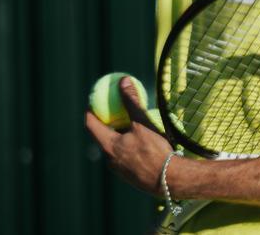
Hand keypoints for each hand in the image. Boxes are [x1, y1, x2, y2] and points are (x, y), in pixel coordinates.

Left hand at [85, 76, 174, 194]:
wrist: (169, 179)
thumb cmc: (155, 150)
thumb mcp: (142, 122)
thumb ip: (131, 101)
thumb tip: (124, 81)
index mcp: (108, 146)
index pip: (91, 125)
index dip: (90, 112)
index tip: (94, 102)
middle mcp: (110, 160)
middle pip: (103, 138)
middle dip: (107, 125)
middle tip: (115, 113)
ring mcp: (120, 171)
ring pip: (115, 149)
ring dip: (120, 138)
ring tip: (130, 128)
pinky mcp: (130, 177)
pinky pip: (126, 158)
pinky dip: (129, 148)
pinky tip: (143, 144)